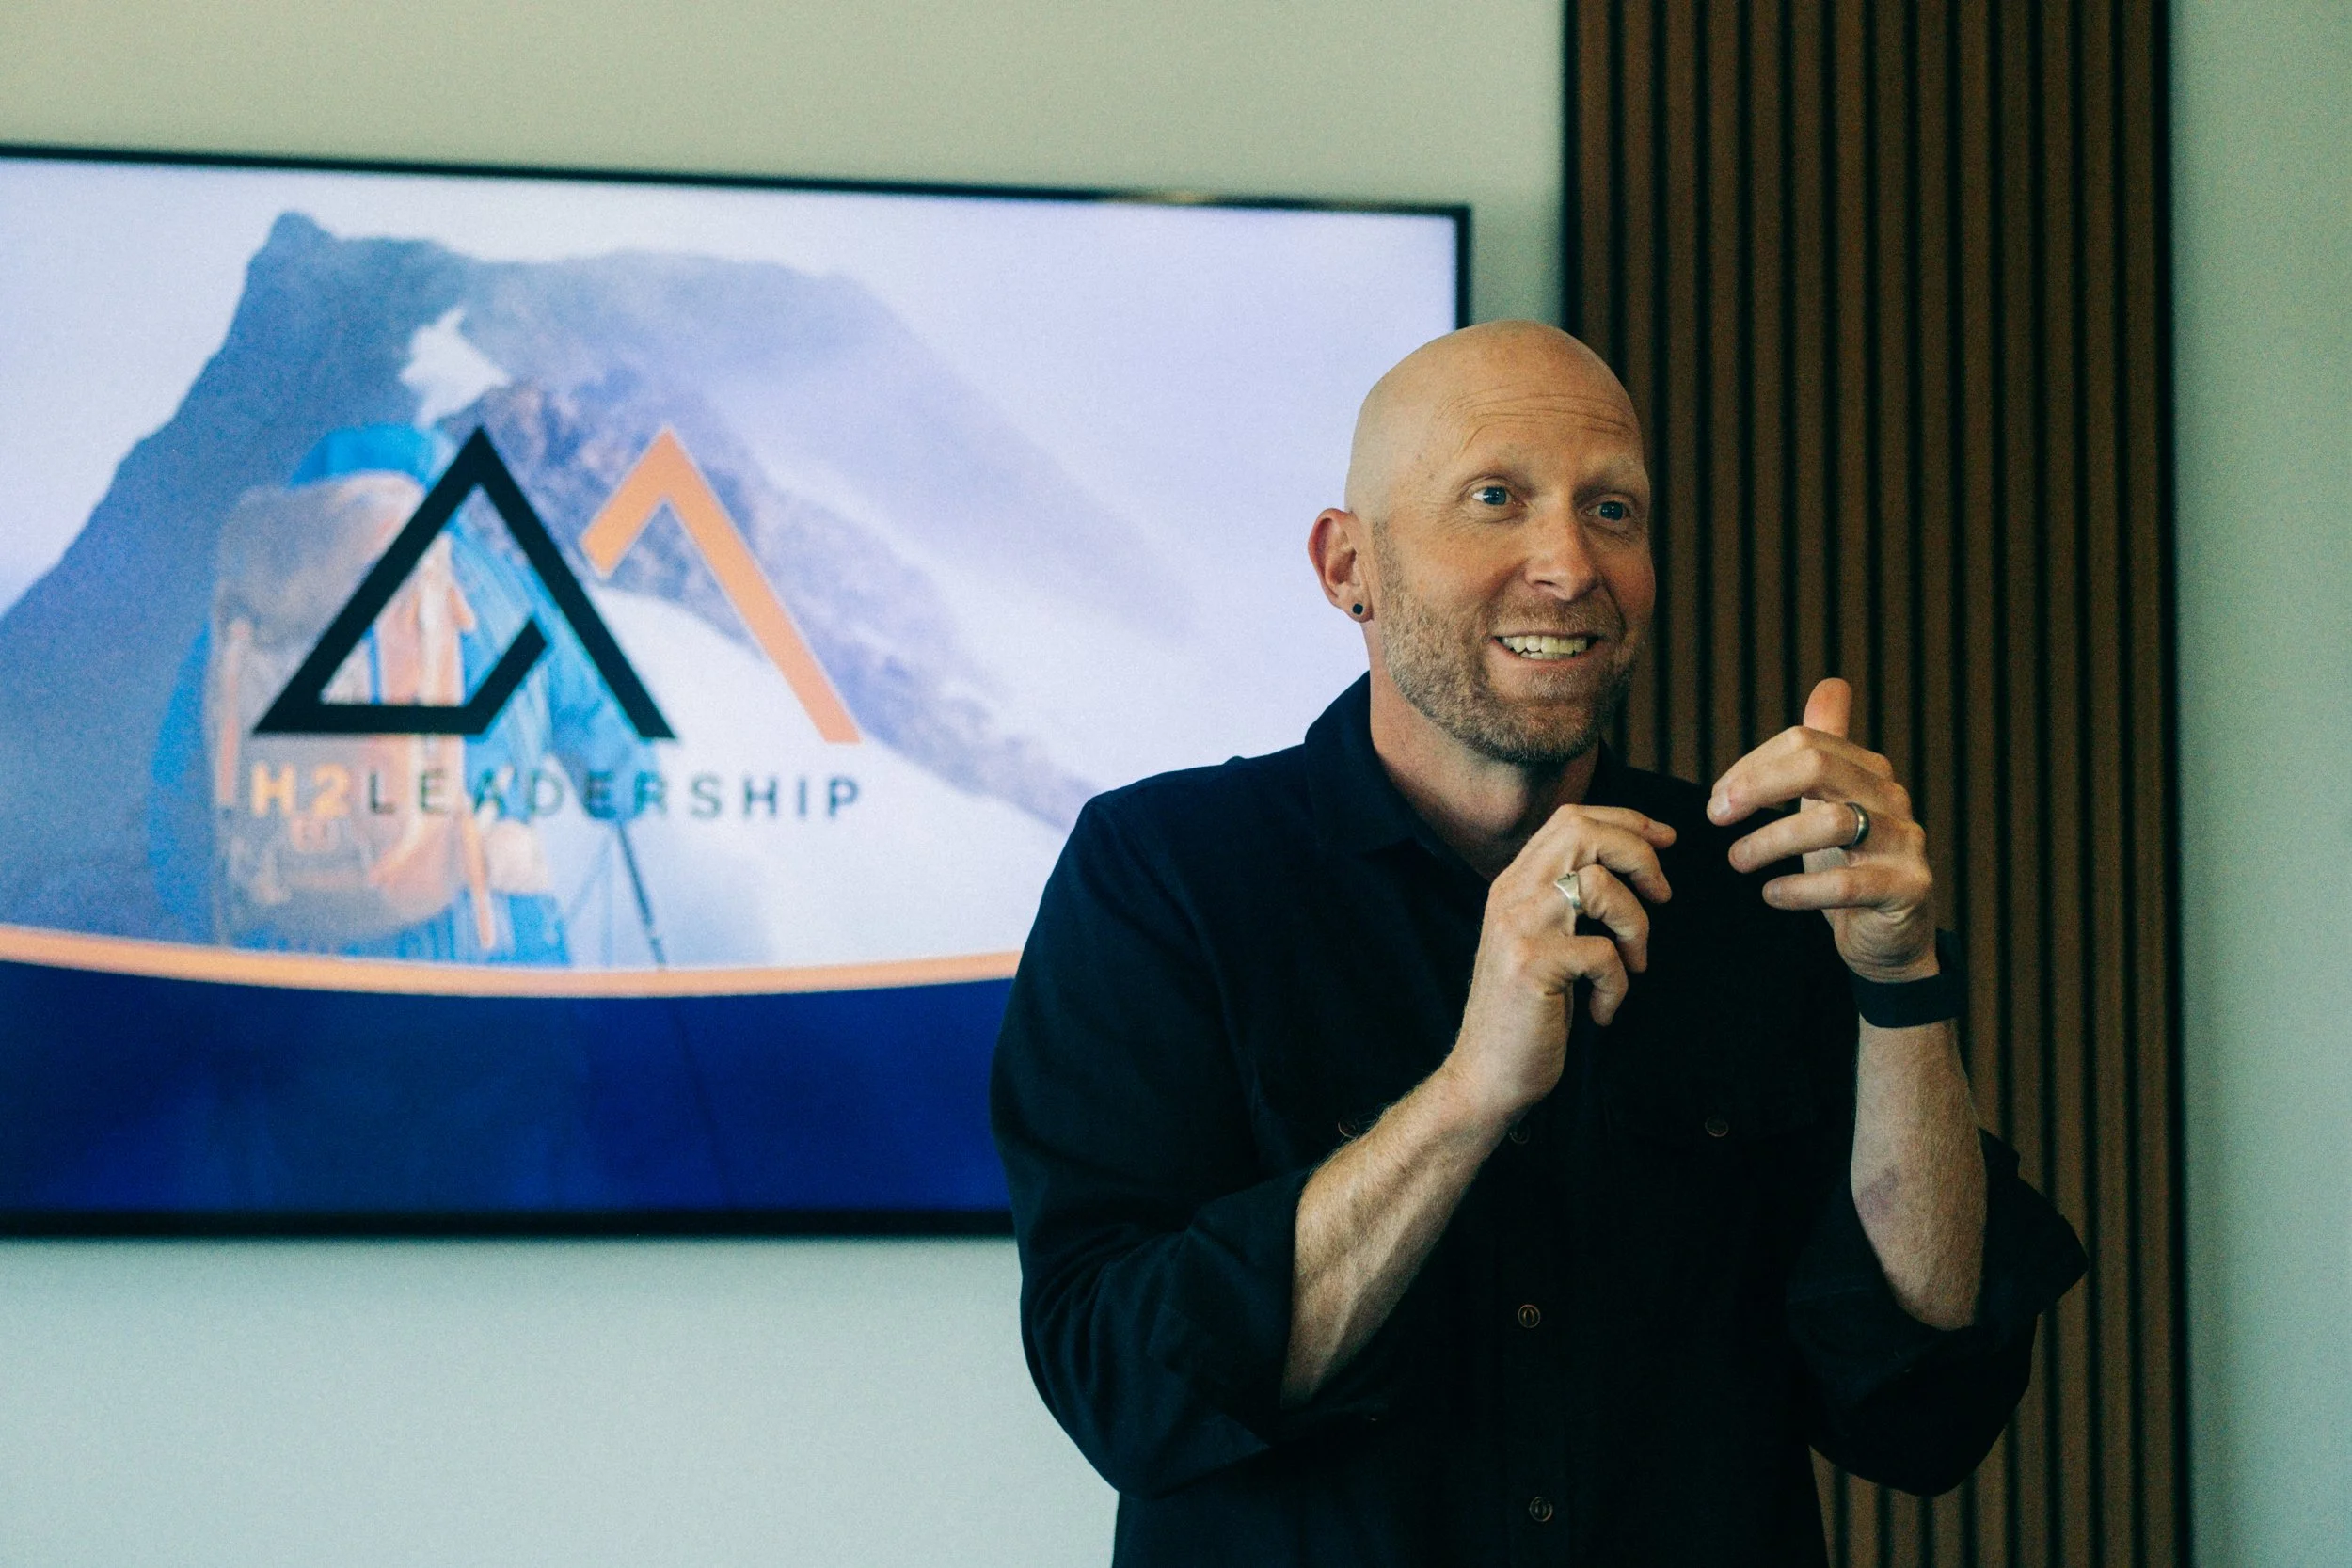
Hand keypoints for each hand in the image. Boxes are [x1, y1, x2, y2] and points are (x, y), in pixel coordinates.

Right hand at [1442, 805, 1675, 1128]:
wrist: (1484, 1077)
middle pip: (1583, 832)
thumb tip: (1625, 866)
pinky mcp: (1533, 965)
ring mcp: (1519, 927)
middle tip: (1662, 894)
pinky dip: (1618, 986)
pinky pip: (1604, 953)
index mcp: (1513, 884)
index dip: (1626, 821)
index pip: (1571, 820)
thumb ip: (1563, 901)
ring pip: (1600, 884)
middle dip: (1638, 854)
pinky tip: (1603, 1011)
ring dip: (1637, 925)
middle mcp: (1511, 895)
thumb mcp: (1539, 942)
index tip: (1664, 841)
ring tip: (1634, 964)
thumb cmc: (1524, 1015)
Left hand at [1707, 677, 1936, 980]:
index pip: (1804, 742)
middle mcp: (1890, 798)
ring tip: (1737, 859)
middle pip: (1818, 766)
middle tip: (1716, 817)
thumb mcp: (1831, 803)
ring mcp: (1905, 843)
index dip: (1751, 766)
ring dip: (1771, 840)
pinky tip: (1771, 894)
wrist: (1889, 937)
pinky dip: (1799, 889)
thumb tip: (1830, 685)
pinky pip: (1848, 884)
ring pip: (1834, 822)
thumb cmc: (1849, 865)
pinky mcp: (1908, 889)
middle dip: (1757, 787)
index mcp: (1867, 771)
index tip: (1716, 800)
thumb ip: (1824, 749)